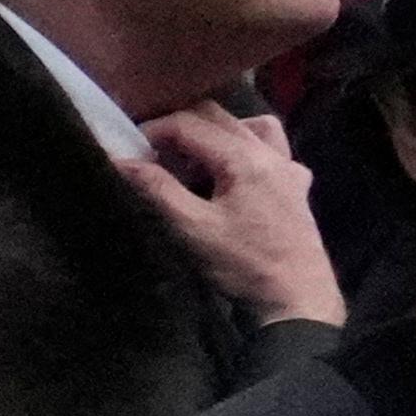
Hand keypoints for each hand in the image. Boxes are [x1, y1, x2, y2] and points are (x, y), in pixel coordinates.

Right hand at [126, 95, 344, 327]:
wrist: (297, 298)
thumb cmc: (243, 264)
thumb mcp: (191, 229)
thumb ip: (156, 188)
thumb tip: (119, 159)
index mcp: (244, 158)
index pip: (189, 124)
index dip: (152, 131)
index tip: (128, 150)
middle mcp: (271, 153)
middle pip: (218, 117)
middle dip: (180, 128)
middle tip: (153, 154)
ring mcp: (289, 168)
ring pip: (250, 126)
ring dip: (218, 131)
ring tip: (195, 157)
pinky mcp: (297, 187)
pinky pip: (274, 149)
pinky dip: (249, 148)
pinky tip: (236, 172)